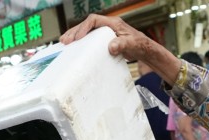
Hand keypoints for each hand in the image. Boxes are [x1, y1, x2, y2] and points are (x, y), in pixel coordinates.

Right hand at [60, 15, 180, 83]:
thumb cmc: (139, 45)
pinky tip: (74, 47)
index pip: (94, 20)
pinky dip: (80, 42)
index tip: (77, 38)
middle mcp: (107, 26)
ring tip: (64, 43)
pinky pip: (89, 38)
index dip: (83, 28)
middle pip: (86, 25)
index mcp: (112, 23)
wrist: (144, 50)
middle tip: (65, 41)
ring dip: (75, 36)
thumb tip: (111, 47)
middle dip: (74, 31)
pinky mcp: (104, 40)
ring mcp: (105, 32)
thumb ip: (122, 44)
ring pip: (86, 31)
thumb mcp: (132, 44)